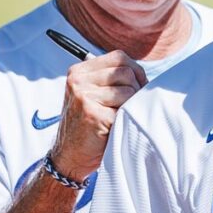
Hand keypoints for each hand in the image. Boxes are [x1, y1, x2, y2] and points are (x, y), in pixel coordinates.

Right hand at [51, 51, 147, 180]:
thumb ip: (111, 79)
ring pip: (129, 91)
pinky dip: (125, 120)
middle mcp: (78, 80)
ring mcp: (84, 96)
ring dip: (130, 107)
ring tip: (118, 118)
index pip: (119, 57)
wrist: (70, 155)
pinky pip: (126, 110)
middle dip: (136, 89)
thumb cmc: (90, 125)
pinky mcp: (93, 114)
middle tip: (129, 107)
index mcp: (79, 71)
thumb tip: (143, 74)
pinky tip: (114, 128)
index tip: (139, 86)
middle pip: (126, 72)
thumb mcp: (94, 94)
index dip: (135, 70)